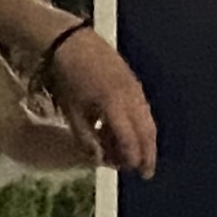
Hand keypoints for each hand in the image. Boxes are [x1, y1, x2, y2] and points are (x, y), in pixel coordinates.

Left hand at [45, 26, 157, 176]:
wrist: (72, 44)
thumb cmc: (69, 79)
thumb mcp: (73, 113)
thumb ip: (87, 139)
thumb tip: (99, 160)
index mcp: (113, 105)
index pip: (129, 139)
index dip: (131, 158)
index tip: (129, 171)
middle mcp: (130, 96)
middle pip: (146, 131)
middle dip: (147, 154)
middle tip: (146, 172)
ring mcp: (134, 87)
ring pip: (148, 120)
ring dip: (146, 141)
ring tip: (142, 157)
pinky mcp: (134, 81)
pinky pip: (144, 108)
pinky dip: (142, 125)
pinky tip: (134, 134)